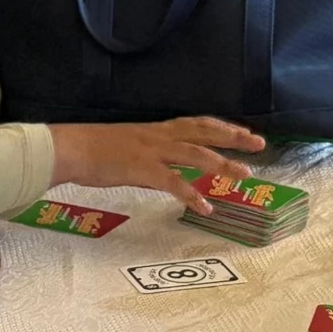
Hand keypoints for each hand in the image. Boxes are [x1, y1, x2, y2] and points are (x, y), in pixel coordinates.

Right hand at [48, 118, 265, 214]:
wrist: (72, 148)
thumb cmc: (95, 149)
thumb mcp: (130, 147)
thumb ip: (153, 159)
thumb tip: (168, 175)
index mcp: (157, 129)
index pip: (198, 124)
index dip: (223, 127)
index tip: (244, 132)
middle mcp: (160, 136)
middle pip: (205, 132)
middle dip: (233, 137)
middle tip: (260, 143)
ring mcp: (153, 151)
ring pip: (196, 154)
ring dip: (223, 164)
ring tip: (245, 175)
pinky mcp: (143, 169)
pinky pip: (174, 183)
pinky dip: (192, 195)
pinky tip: (206, 208)